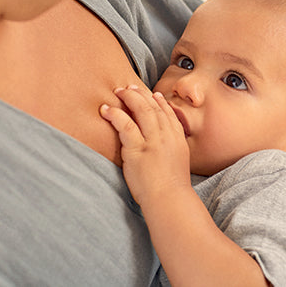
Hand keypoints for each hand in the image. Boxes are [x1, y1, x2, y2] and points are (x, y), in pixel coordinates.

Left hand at [100, 86, 190, 206]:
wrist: (170, 199)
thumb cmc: (172, 187)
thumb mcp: (179, 162)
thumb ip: (171, 148)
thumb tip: (163, 145)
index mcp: (177, 139)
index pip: (168, 114)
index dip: (159, 102)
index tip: (152, 94)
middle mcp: (167, 136)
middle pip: (154, 107)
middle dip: (141, 94)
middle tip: (129, 87)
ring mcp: (153, 142)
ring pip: (141, 110)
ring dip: (129, 98)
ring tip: (117, 92)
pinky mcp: (138, 150)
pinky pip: (126, 126)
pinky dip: (115, 115)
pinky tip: (106, 110)